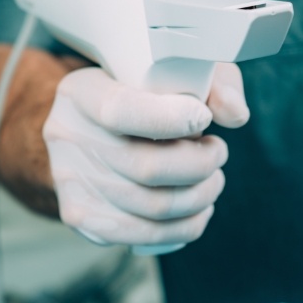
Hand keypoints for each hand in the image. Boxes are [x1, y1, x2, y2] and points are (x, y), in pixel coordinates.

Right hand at [42, 63, 248, 249]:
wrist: (97, 119)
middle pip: (144, 166)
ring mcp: (70, 180)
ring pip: (150, 206)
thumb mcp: (176, 67)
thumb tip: (235, 115)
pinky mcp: (81, 215)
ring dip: (199, 196)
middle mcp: (67, 135)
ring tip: (213, 177)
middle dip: (199, 164)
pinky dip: (184, 226)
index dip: (171, 119)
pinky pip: (141, 235)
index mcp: (82, 91)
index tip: (204, 117)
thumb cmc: (146, 88)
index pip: (121, 110)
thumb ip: (212, 81)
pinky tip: (200, 207)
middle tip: (217, 151)